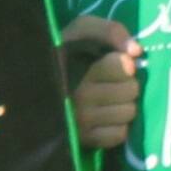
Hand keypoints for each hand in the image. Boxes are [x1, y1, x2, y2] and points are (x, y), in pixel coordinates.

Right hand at [56, 15, 144, 156]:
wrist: (34, 85)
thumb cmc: (66, 54)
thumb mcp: (82, 30)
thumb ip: (110, 31)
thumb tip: (136, 52)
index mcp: (75, 66)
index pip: (122, 66)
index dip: (124, 64)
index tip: (117, 63)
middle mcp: (78, 95)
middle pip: (131, 90)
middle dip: (127, 85)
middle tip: (112, 84)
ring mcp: (79, 120)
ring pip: (128, 113)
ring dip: (124, 106)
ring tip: (109, 101)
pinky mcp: (83, 140)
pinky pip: (118, 135)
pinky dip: (116, 128)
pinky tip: (105, 119)